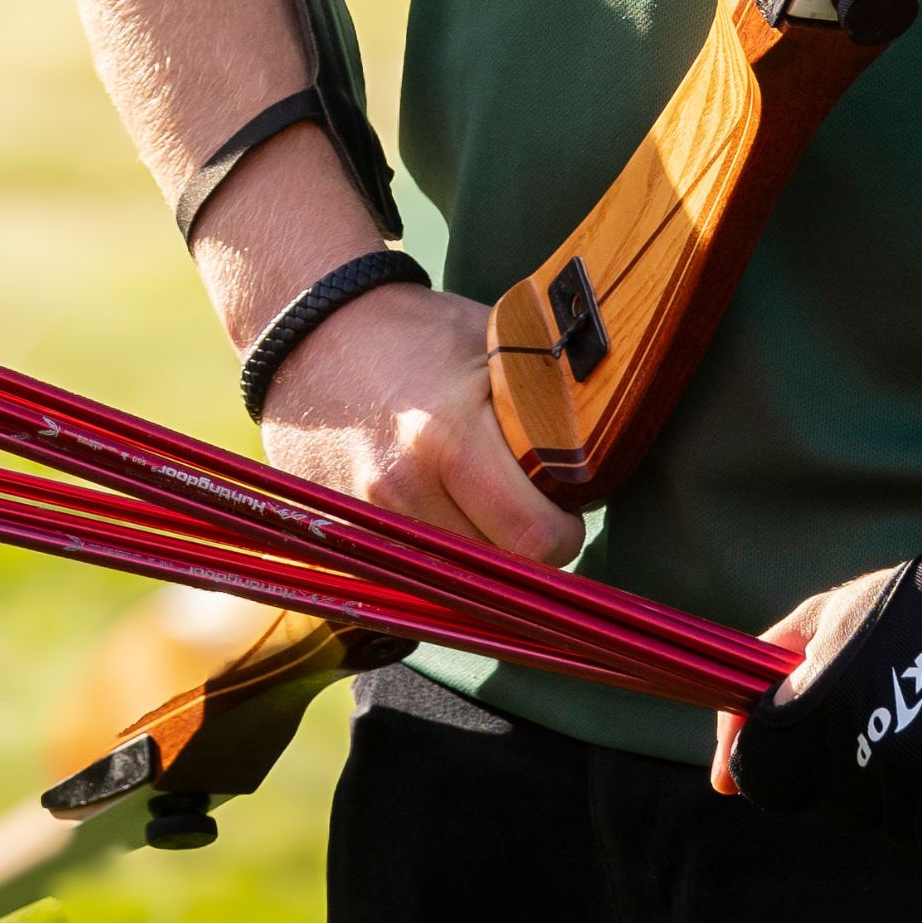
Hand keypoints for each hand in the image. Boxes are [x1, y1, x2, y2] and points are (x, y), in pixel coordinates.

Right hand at [254, 282, 581, 565]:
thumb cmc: (414, 334)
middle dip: (523, 552)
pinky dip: (433, 564)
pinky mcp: (342, 540)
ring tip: (479, 509)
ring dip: (478, 564)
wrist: (308, 336)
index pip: (535, 539)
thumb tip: (612, 450)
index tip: (564, 506)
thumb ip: (550, 402)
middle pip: (497, 576)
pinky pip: (409, 581)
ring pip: (454, 588)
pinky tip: (437, 517)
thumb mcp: (494, 344)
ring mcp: (363, 523)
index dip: (563, 530)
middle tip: (527, 512)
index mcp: (445, 438)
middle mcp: (399, 492)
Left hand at [706, 555, 921, 858]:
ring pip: (916, 836)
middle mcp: (881, 752)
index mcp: (830, 702)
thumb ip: (772, 675)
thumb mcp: (842, 611)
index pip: (772, 780)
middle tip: (919, 723)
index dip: (792, 768)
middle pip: (845, 814)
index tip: (828, 749)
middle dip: (871, 779)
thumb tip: (722, 779)